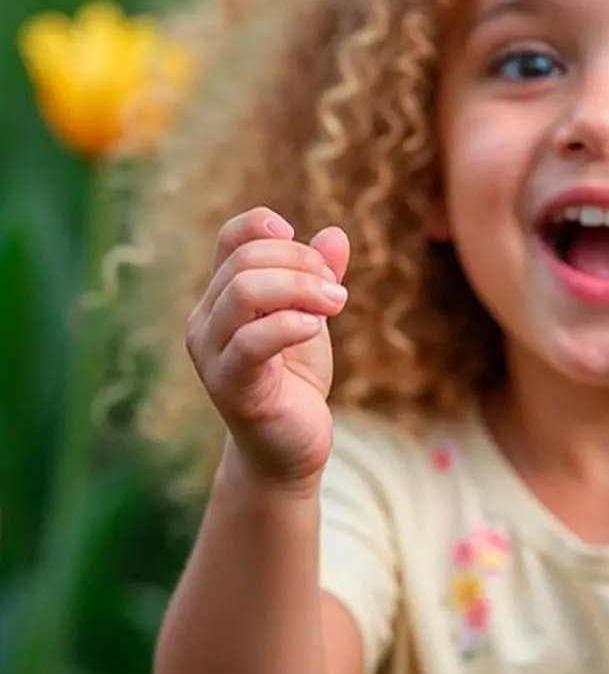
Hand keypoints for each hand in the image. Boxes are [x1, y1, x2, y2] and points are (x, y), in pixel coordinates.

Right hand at [185, 206, 350, 488]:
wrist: (290, 446)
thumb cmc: (296, 378)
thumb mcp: (312, 317)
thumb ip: (319, 277)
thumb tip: (335, 233)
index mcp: (222, 296)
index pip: (231, 238)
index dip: (267, 226)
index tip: (312, 247)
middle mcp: (207, 320)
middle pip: (245, 260)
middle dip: (302, 264)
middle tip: (336, 290)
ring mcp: (212, 353)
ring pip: (243, 290)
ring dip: (300, 288)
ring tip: (334, 305)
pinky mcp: (230, 385)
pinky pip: (251, 341)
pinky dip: (290, 324)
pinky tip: (316, 329)